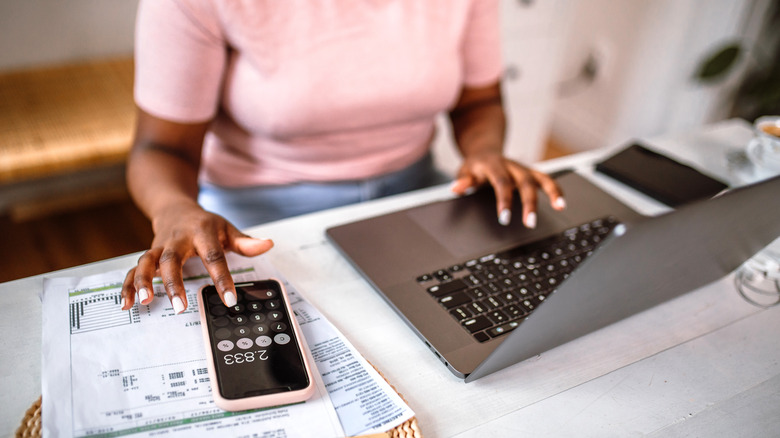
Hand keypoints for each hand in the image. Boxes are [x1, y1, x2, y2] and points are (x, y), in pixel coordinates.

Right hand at [120, 202, 273, 312]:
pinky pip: (133, 269)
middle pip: (172, 259)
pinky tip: (127, 303)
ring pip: (147, 262)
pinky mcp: (148, 255)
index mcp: (201, 233)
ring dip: (143, 281)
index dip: (222, 278)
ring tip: (146, 301)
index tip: (229, 299)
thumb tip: (268, 244)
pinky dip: (128, 286)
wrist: (175, 208)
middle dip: (174, 283)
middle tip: (180, 306)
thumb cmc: (204, 223)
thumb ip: (245, 242)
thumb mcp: (227, 229)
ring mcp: (160, 247)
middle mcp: (177, 239)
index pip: (214, 256)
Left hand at [450, 152, 565, 226]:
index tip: (504, 218)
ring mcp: (524, 169)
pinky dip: (556, 190)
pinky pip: (546, 180)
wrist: (485, 152)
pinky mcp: (531, 174)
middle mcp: (512, 166)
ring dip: (552, 192)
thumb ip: (463, 180)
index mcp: (495, 166)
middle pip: (525, 183)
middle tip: (530, 223)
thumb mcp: (465, 171)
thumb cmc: (476, 166)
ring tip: (560, 207)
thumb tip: (456, 188)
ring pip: (541, 178)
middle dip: (529, 203)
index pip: (501, 183)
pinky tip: (562, 204)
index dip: (504, 200)